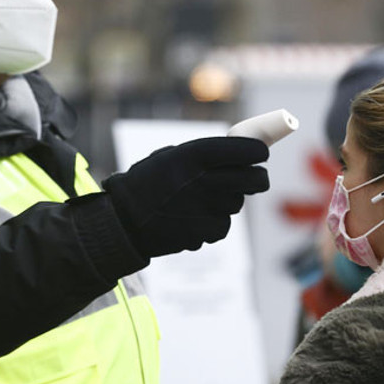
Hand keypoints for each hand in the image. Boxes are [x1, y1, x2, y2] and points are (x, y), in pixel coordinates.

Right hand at [103, 137, 269, 257]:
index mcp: (192, 156)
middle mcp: (202, 181)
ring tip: (203, 199)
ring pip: (237, 203)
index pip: (242, 150)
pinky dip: (214, 222)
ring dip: (228, 200)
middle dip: (258, 177)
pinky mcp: (204, 232)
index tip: (261, 152)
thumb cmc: (145, 184)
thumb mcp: (169, 157)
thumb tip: (238, 153)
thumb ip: (201, 155)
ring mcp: (205, 209)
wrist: (122, 222)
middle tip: (257, 177)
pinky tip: (194, 218)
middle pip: (253, 179)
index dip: (257, 151)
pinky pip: (223, 224)